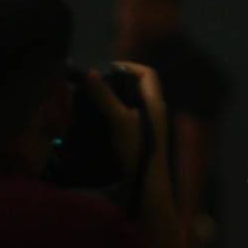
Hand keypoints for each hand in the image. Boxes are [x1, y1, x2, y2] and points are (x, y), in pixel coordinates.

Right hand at [84, 62, 172, 207]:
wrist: (145, 181)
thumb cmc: (136, 146)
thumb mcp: (118, 119)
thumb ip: (106, 96)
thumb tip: (92, 72)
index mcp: (155, 101)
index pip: (148, 73)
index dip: (130, 67)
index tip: (108, 69)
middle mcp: (155, 109)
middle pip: (140, 86)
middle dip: (119, 81)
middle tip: (96, 84)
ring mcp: (149, 123)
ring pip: (133, 101)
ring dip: (116, 97)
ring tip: (94, 98)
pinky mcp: (141, 136)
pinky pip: (129, 115)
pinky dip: (115, 111)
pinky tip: (99, 117)